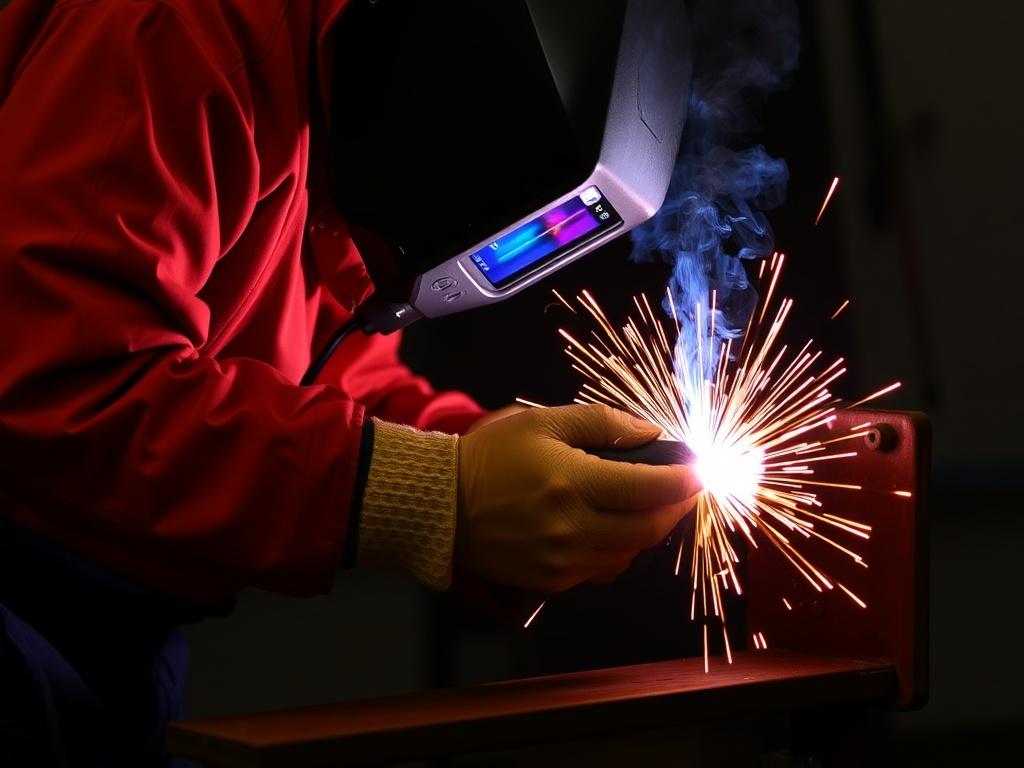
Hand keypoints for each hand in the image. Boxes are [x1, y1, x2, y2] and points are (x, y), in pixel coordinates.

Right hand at [456, 404, 700, 592]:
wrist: (441, 504)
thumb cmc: (491, 456)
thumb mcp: (542, 422)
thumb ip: (601, 423)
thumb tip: (650, 434)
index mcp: (571, 482)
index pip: (650, 487)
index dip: (685, 480)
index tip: (700, 470)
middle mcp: (572, 527)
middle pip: (649, 527)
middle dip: (676, 507)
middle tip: (684, 489)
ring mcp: (562, 560)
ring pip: (630, 553)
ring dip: (649, 530)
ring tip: (648, 506)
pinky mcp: (552, 582)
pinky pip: (603, 570)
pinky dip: (619, 550)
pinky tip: (613, 528)